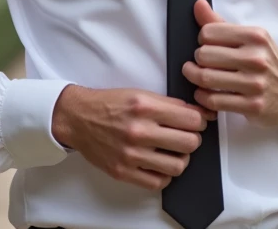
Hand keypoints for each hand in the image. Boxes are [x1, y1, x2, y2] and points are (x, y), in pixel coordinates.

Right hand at [50, 85, 214, 191]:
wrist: (78, 118)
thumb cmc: (109, 105)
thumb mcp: (140, 94)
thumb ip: (170, 104)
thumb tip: (199, 114)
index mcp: (145, 107)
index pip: (191, 120)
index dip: (200, 121)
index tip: (197, 123)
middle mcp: (139, 131)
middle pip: (189, 143)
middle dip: (193, 139)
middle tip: (186, 137)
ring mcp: (131, 154)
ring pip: (177, 166)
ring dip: (181, 159)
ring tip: (174, 152)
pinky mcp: (122, 171)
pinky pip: (157, 182)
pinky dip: (164, 175)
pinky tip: (160, 165)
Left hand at [183, 0, 277, 127]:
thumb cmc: (268, 62)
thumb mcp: (251, 38)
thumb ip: (222, 23)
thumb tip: (198, 4)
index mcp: (256, 36)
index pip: (209, 32)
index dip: (202, 38)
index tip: (207, 44)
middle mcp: (256, 58)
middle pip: (204, 55)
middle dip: (197, 59)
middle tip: (201, 62)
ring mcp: (255, 84)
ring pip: (206, 78)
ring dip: (194, 77)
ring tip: (196, 75)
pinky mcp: (252, 106)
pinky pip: (214, 100)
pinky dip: (202, 97)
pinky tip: (204, 92)